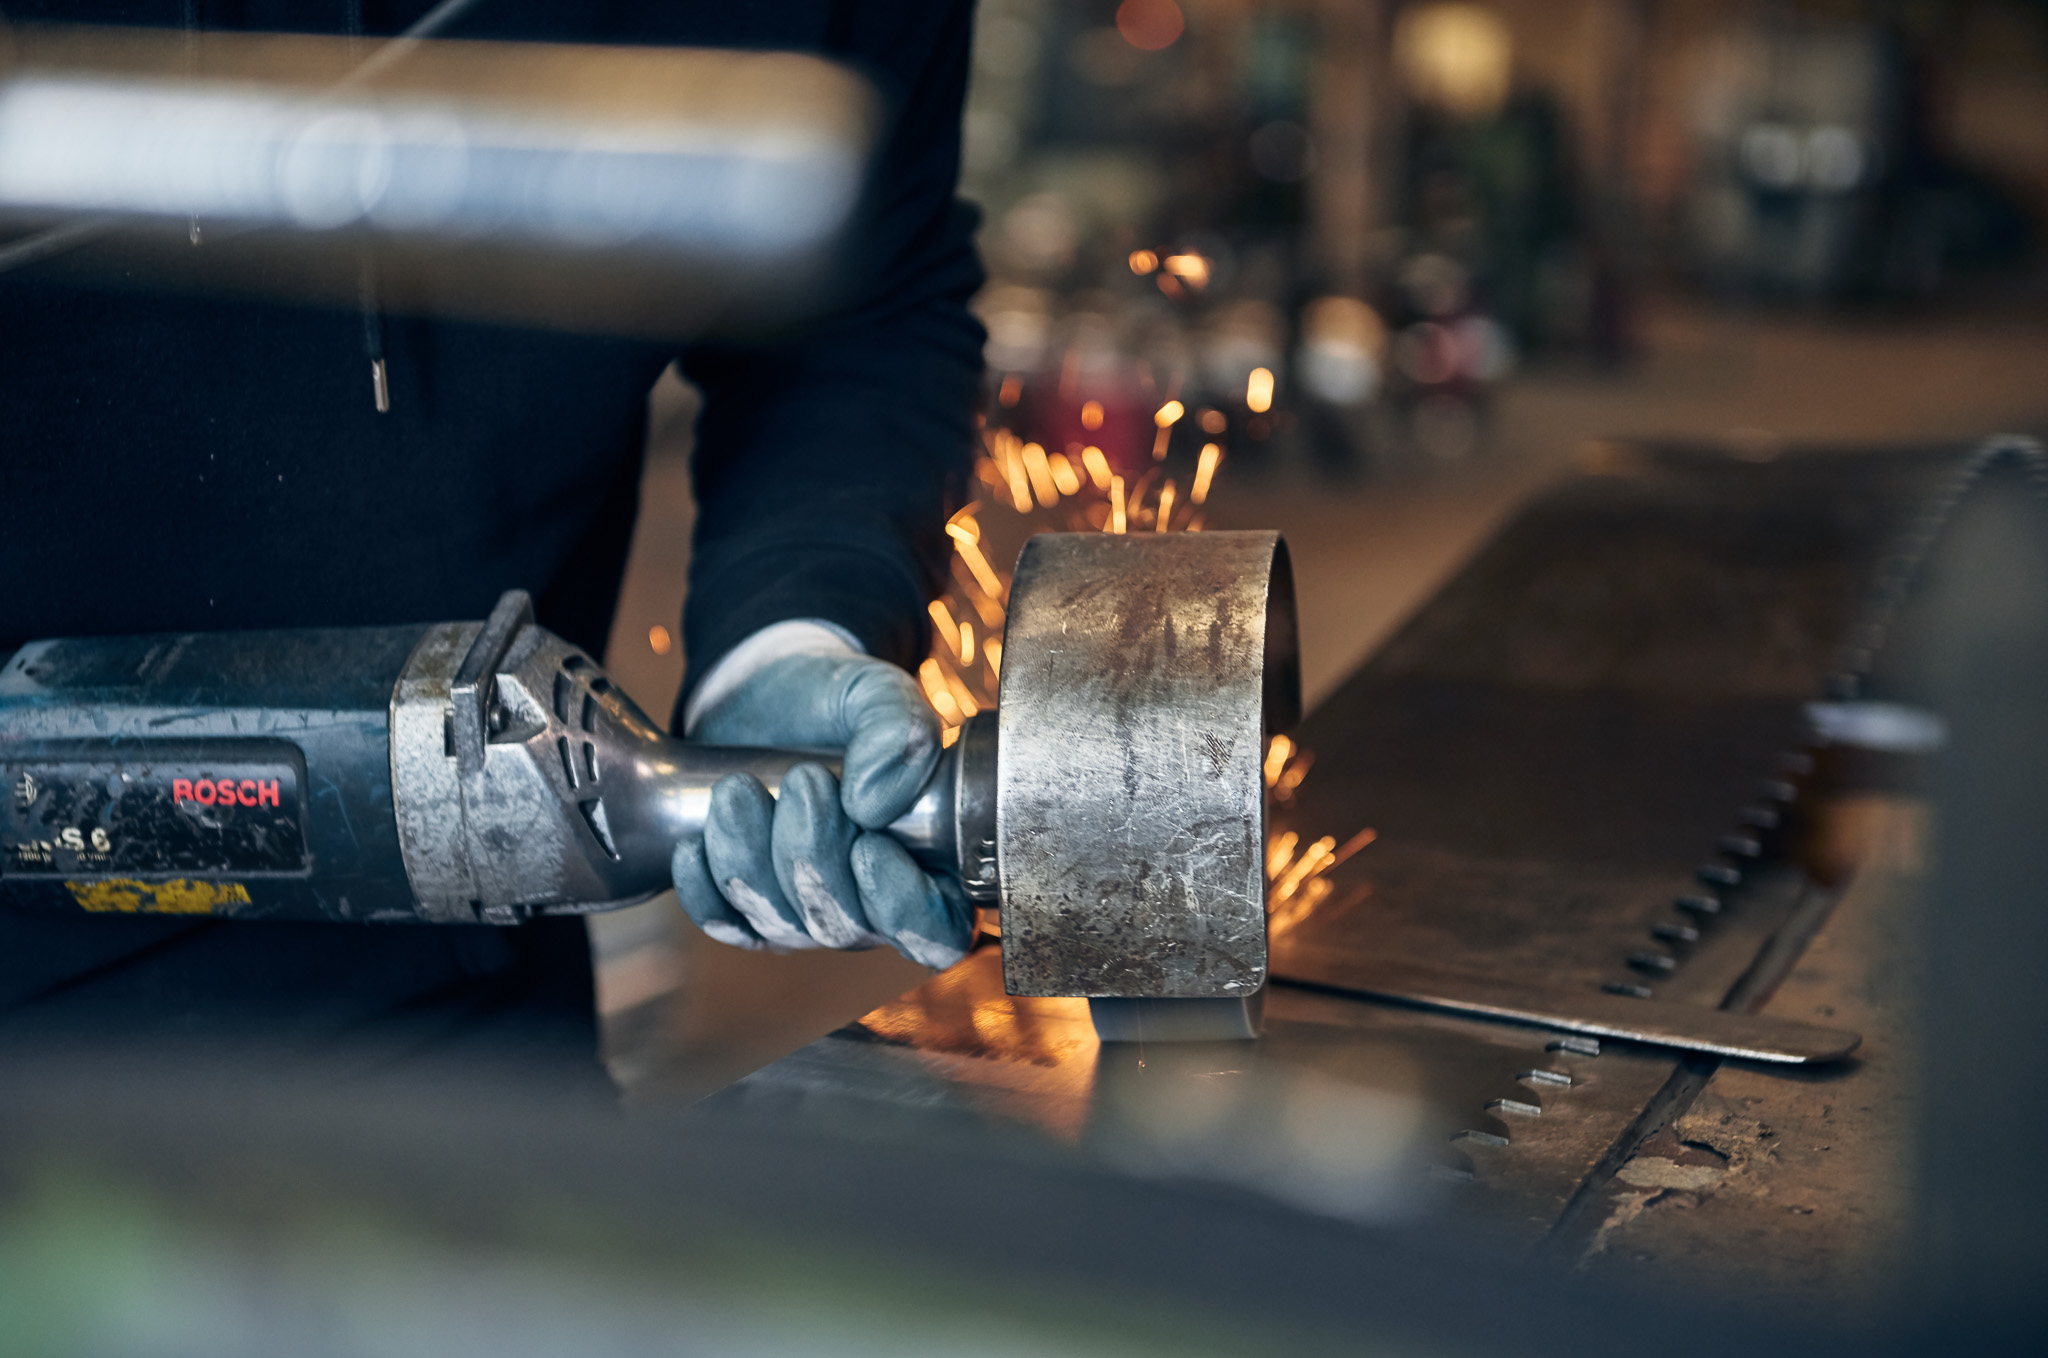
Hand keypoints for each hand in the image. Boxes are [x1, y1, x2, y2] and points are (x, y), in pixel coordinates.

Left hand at [670, 652, 972, 969]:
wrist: (765, 694)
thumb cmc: (837, 701)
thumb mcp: (878, 695)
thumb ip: (899, 732)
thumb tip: (873, 804)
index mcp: (929, 864)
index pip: (938, 934)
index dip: (905, 908)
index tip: (870, 845)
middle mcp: (871, 903)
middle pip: (845, 927)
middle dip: (813, 856)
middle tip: (804, 779)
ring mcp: (806, 912)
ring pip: (780, 926)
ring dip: (751, 858)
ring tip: (739, 789)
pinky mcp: (744, 908)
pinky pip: (723, 924)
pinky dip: (706, 887)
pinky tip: (696, 842)